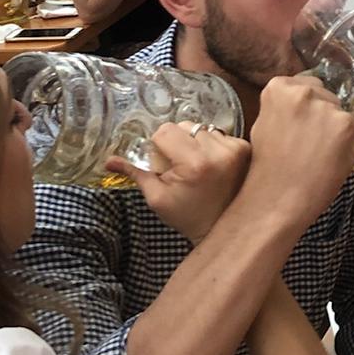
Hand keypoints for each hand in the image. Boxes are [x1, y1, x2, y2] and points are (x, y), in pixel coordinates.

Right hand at [109, 122, 252, 244]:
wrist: (223, 228)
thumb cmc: (188, 215)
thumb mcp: (157, 197)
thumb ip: (135, 173)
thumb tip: (108, 160)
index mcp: (194, 163)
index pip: (166, 132)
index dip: (158, 146)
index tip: (163, 165)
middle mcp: (218, 152)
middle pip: (184, 126)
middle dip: (177, 143)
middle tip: (179, 168)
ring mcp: (235, 148)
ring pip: (201, 129)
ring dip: (195, 143)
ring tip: (196, 168)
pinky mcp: (245, 148)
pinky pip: (218, 134)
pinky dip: (211, 146)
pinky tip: (211, 166)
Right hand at [243, 75, 353, 233]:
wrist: (277, 200)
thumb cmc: (267, 168)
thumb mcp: (264, 124)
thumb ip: (284, 106)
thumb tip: (305, 103)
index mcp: (279, 87)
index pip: (306, 85)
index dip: (308, 108)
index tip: (303, 125)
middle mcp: (304, 91)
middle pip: (327, 97)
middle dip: (324, 117)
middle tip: (312, 144)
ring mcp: (328, 108)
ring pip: (343, 115)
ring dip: (338, 132)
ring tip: (320, 156)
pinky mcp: (347, 126)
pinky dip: (351, 147)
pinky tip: (333, 162)